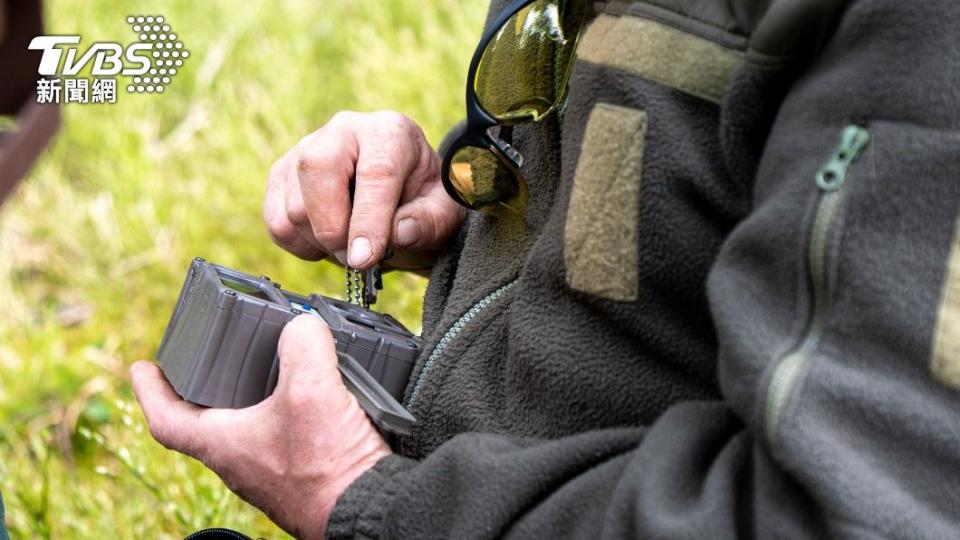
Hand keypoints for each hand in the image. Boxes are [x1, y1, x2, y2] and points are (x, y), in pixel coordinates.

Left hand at [131, 315, 389, 538]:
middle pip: (208, 422)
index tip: (143, 367)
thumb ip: (303, 344)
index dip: (150, 390)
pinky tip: (318, 397)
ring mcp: (272, 472)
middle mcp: (241, 462)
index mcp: (223, 444)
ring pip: (249, 429)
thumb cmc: (328, 467)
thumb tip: (303, 327)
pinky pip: (285, 438)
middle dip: (208, 387)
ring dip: (253, 399)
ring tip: (269, 369)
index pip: (166, 419)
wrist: (371, 510)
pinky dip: (291, 412)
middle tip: (212, 359)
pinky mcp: (304, 475)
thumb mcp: (311, 389)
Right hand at [263, 110, 465, 270]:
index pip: (374, 172)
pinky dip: (300, 245)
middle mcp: (343, 130)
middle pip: (316, 171)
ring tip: (351, 248)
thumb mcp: (444, 212)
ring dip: (320, 243)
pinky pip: (276, 220)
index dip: (368, 220)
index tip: (365, 258)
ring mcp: (305, 149)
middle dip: (333, 228)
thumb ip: (430, 222)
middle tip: (358, 260)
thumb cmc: (424, 201)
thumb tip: (400, 232)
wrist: (402, 196)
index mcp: (389, 132)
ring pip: (293, 204)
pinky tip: (327, 244)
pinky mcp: (282, 175)